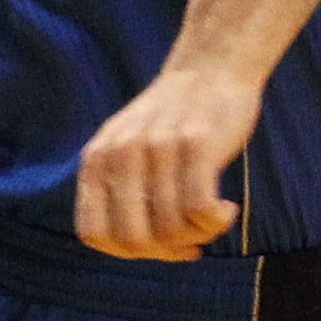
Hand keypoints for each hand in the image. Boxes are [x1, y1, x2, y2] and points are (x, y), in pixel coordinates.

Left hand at [76, 63, 257, 259]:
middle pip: (134, 240)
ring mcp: (157, 148)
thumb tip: (136, 250)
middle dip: (166, 251)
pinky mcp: (196, 144)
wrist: (210, 68)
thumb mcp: (125, 149)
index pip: (93, 234)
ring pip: (172, 229)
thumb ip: (118, 192)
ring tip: (214, 218)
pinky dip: (216, 222)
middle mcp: (121, 153)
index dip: (126, 253)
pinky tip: (227, 209)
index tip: (158, 246)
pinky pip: (200, 211)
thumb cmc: (173, 122)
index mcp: (97, 159)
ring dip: (200, 234)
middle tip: (191, 239)